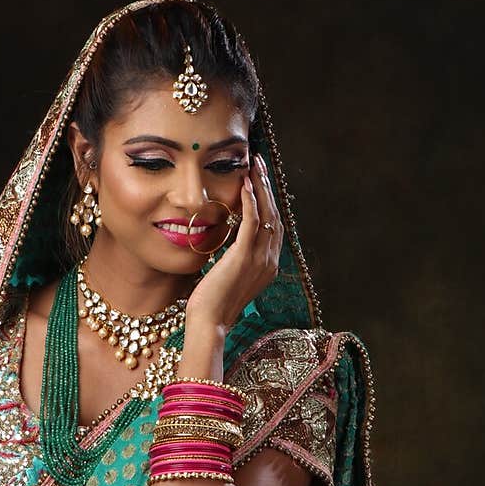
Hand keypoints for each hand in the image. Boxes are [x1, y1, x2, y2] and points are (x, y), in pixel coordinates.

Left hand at [184, 152, 283, 330]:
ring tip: (254, 164)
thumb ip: (233, 256)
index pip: (273, 225)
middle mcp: (270, 261)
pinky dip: (251, 201)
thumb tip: (226, 238)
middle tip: (259, 162)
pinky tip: (245, 184)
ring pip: (267, 214)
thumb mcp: (228, 275)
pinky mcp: (244, 257)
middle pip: (275, 215)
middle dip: (267, 186)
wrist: (209, 323)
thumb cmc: (211, 303)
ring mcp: (261, 259)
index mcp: (268, 265)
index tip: (259, 178)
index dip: (268, 200)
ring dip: (261, 186)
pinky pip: (252, 222)